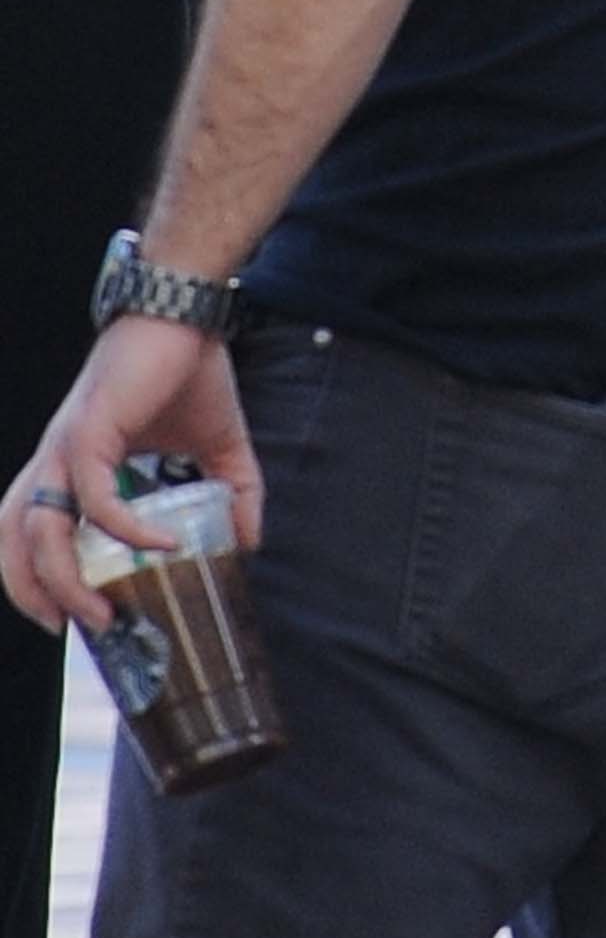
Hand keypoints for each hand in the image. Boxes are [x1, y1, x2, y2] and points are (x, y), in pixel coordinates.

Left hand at [1, 319, 261, 635]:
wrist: (187, 311)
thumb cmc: (190, 368)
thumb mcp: (219, 446)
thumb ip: (234, 494)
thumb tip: (251, 542)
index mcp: (73, 459)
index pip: (30, 527)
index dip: (35, 575)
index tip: (72, 614)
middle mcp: (58, 455)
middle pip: (12, 536)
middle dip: (30, 590)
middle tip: (76, 626)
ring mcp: (68, 443)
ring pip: (38, 526)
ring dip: (63, 577)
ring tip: (106, 610)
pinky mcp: (91, 430)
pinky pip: (96, 495)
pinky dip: (124, 530)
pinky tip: (163, 545)